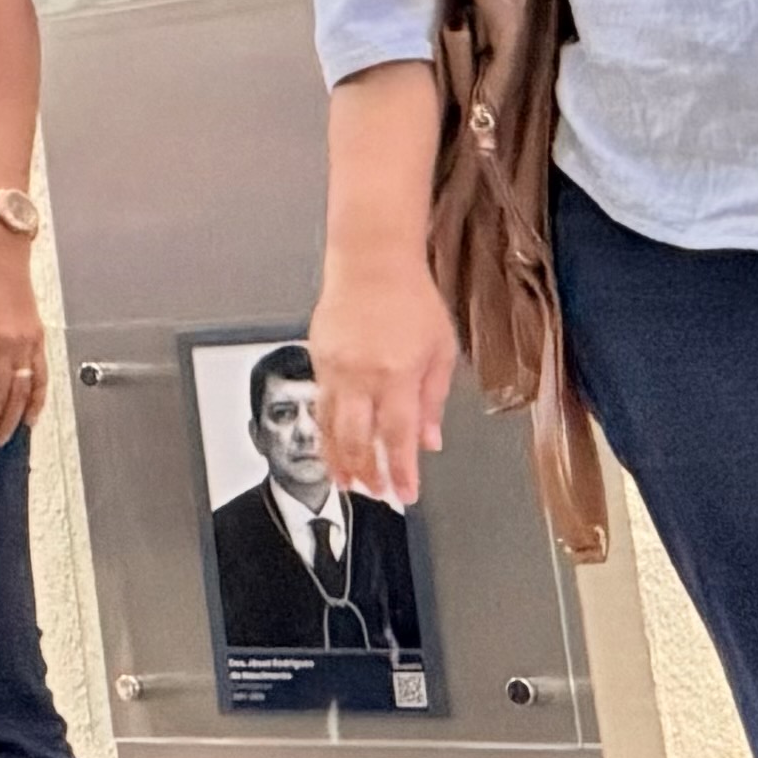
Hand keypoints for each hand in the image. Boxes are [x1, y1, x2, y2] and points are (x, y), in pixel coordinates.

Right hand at [310, 238, 458, 513]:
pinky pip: (319, 405)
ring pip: (330, 427)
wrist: (371, 263)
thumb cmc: (411, 299)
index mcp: (398, 373)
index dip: (401, 471)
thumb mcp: (441, 350)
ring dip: (338, 459)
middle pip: (357, 439)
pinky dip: (324, 431)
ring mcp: (335, 368)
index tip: (404, 494)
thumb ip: (434, 400)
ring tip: (345, 482)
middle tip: (373, 492)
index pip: (398, 437)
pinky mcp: (317, 359)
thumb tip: (429, 440)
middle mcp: (362, 375)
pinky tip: (330, 446)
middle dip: (365, 473)